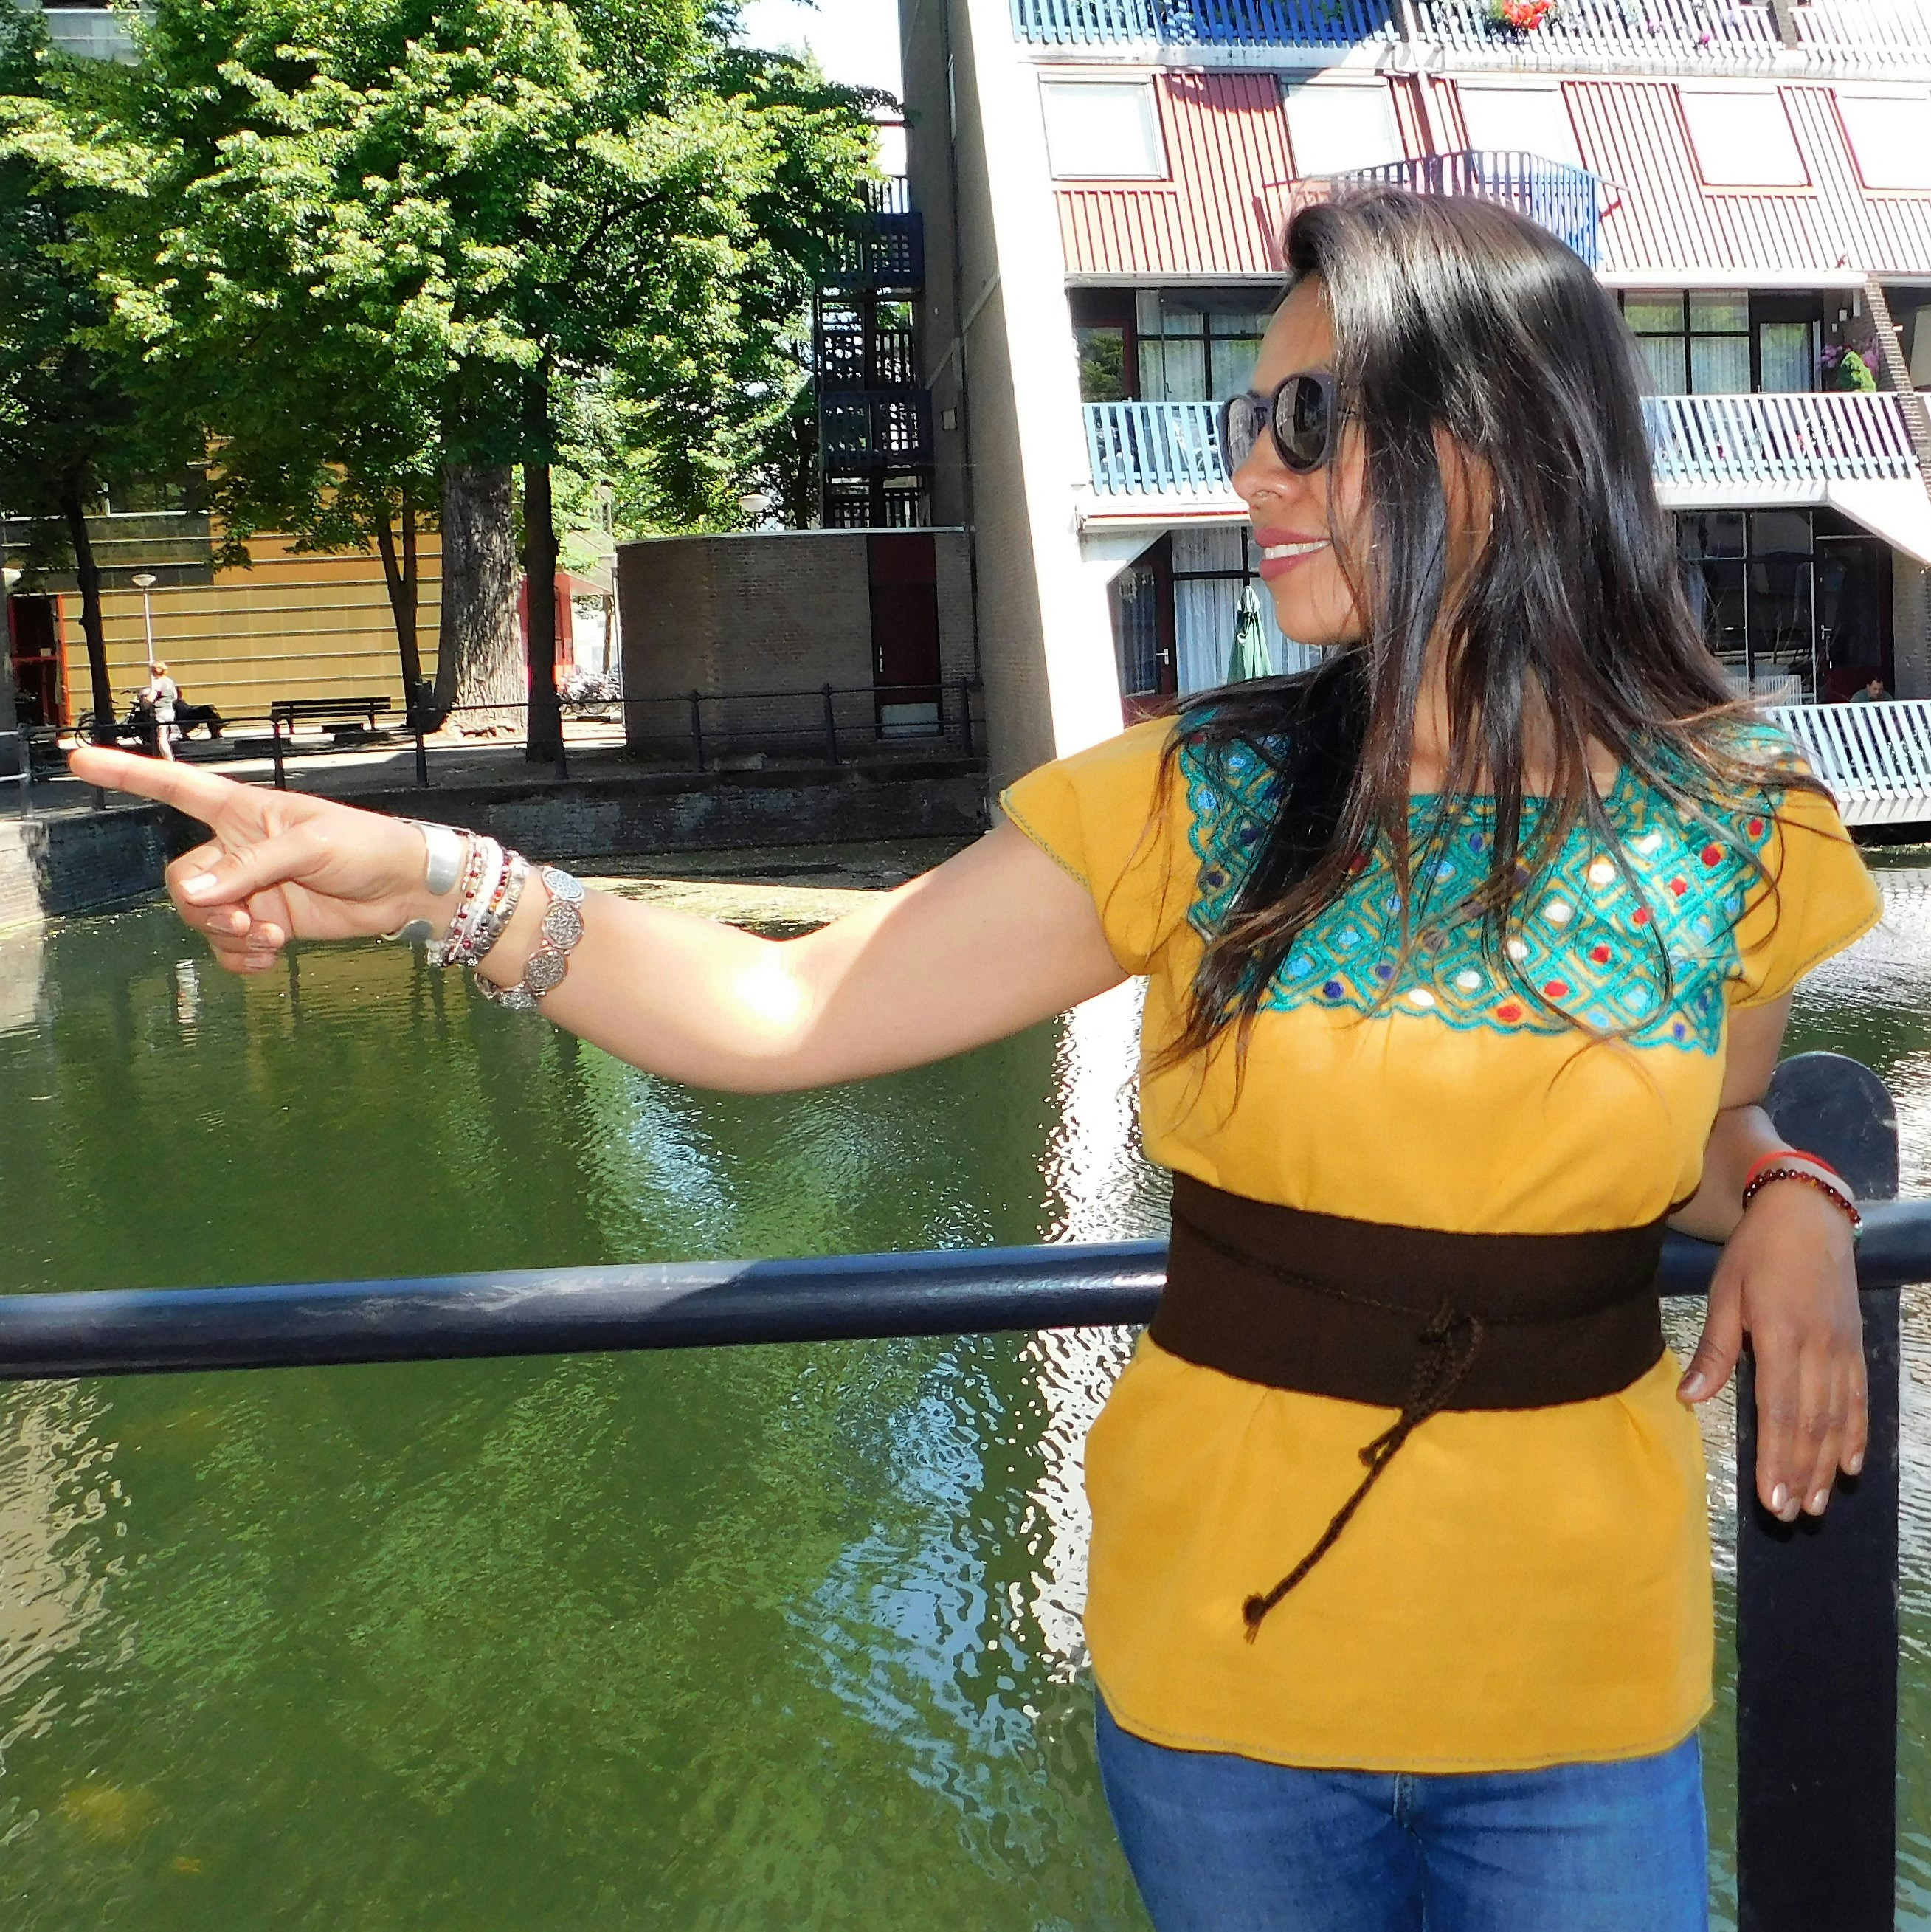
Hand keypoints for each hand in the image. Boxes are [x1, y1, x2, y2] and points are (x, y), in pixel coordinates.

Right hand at [68, 745, 433, 972]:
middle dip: (204, 908)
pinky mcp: (267, 923)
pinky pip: (229, 948)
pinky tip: (271, 957)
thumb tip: (192, 892)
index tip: (80, 759)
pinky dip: (242, 959)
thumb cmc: (365, 846)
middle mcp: (237, 851)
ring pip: (203, 919)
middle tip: (244, 921)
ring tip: (267, 939)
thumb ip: (249, 868)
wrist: (405, 889)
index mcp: (242, 812)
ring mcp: (249, 890)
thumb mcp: (309, 846)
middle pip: (183, 881)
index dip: (128, 773)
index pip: (175, 787)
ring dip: (226, 937)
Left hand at [1678, 1178, 1864, 1521]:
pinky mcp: (1853, 1345)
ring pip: (1837, 1417)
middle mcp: (1818, 1349)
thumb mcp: (1724, 1293)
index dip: (1776, 1458)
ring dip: (1827, 1463)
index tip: (1771, 1497)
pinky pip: (1858, 1398)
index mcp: (1781, 1336)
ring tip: (1817, 1502)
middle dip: (1801, 1473)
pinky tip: (1850, 1463)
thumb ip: (1713, 1349)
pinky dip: (1855, 1433)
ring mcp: (1842, 1349)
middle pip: (1811, 1423)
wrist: (1807, 1215)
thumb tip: (1689, 1399)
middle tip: (1792, 1515)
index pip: (1779, 1411)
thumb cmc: (1756, 1253)